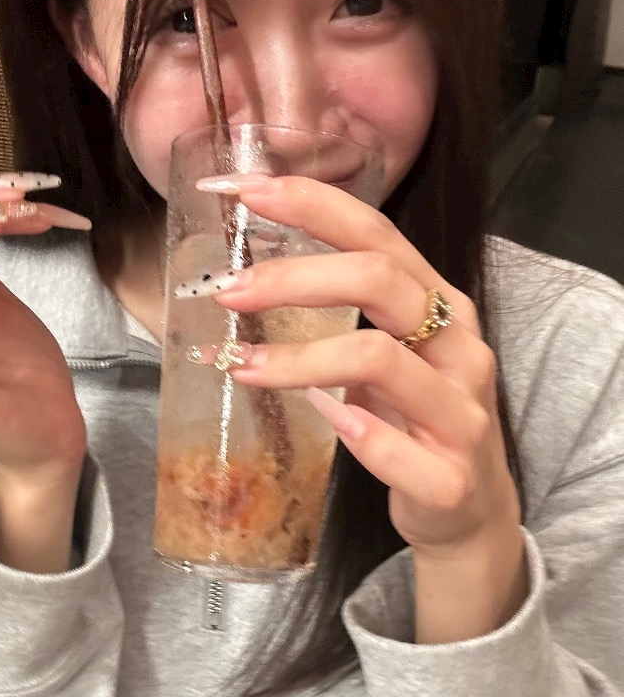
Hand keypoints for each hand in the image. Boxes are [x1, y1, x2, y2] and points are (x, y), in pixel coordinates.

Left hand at [209, 174, 525, 638]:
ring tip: (239, 364)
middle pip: (379, 280)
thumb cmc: (416, 417)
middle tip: (227, 291)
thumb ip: (347, 310)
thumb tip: (252, 272)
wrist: (470, 507)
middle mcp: (458, 346)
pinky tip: (316, 418)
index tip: (242, 189)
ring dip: (297, 358)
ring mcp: (460, 411)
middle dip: (293, 277)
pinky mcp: (449, 477)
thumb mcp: (391, 350)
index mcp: (440, 303)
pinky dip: (348, 432)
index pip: (378, 234)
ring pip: (376, 359)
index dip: (311, 204)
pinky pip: (389, 447)